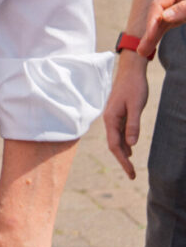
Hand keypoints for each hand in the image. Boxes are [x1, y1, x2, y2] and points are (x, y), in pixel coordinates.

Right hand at [104, 50, 150, 177]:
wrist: (131, 71)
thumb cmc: (134, 87)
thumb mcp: (136, 106)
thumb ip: (133, 125)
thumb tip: (131, 144)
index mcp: (111, 119)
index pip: (115, 145)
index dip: (122, 161)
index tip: (131, 173)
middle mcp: (109, 119)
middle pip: (113, 145)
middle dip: (122, 161)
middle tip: (132, 175)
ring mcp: (113, 116)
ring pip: (116, 139)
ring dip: (123, 153)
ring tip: (130, 167)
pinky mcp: (118, 114)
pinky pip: (119, 133)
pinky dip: (124, 143)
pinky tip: (130, 149)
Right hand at [139, 0, 185, 57]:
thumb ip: (184, 8)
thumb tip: (164, 17)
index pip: (159, 3)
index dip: (153, 19)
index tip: (150, 34)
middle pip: (157, 13)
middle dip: (150, 32)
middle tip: (141, 50)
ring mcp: (177, 4)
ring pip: (161, 21)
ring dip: (153, 35)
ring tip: (143, 51)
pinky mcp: (182, 13)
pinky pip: (168, 24)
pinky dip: (161, 33)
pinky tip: (152, 44)